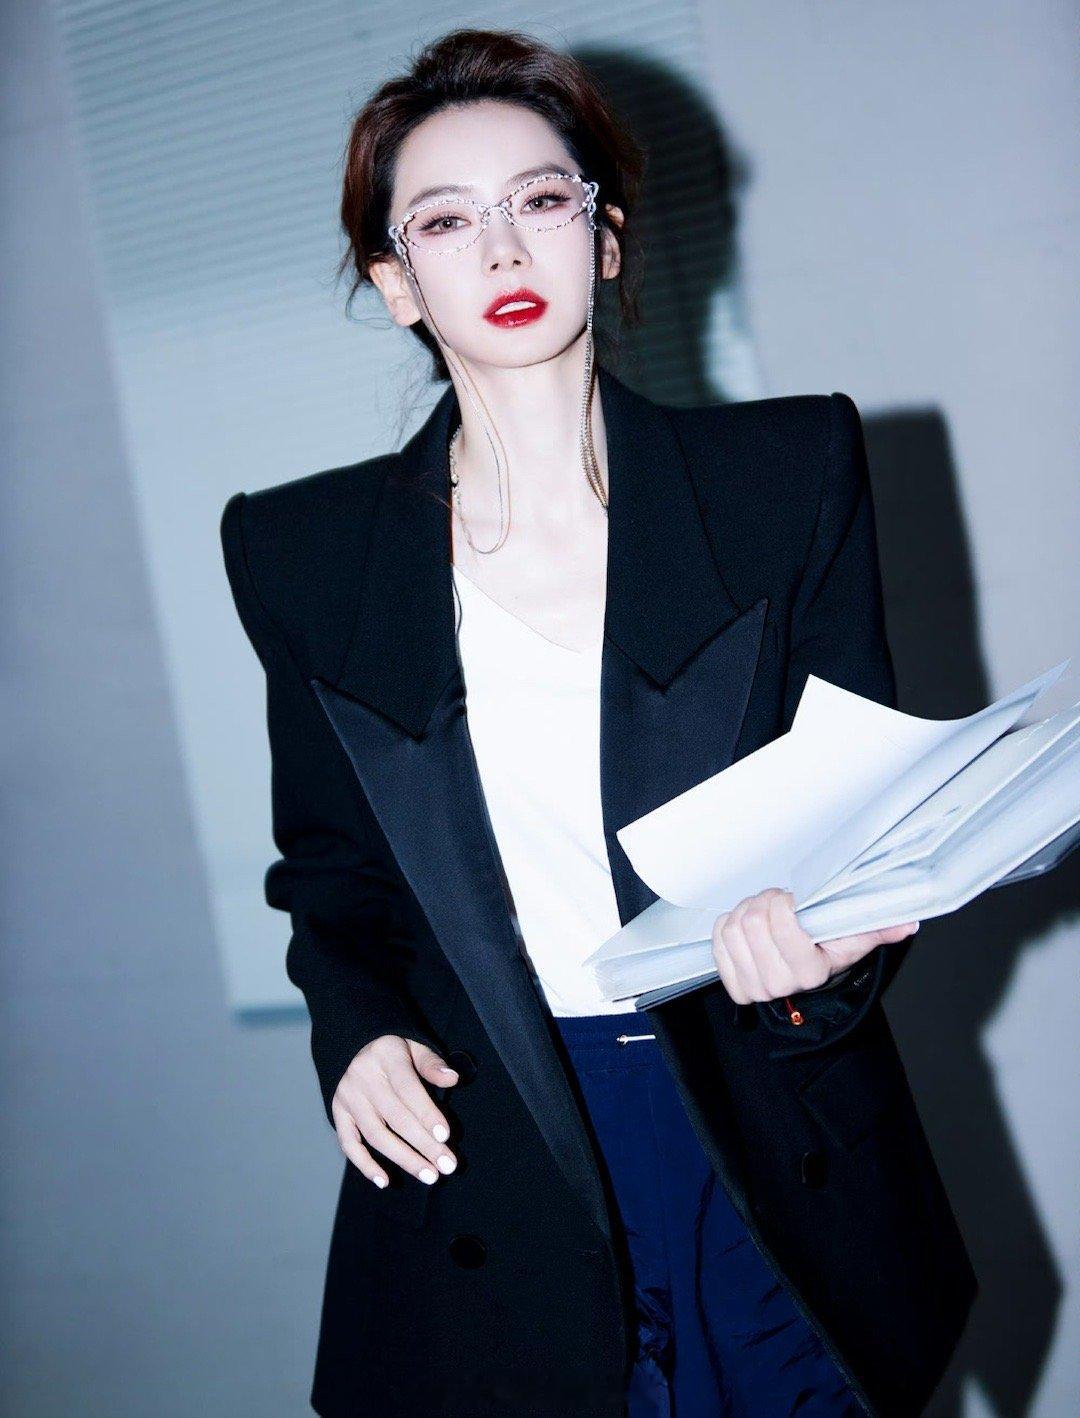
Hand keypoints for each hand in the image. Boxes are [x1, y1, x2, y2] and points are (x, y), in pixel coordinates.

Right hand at [331, 1035, 460, 1188]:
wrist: (354, 1045)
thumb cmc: (394, 1051)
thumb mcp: (414, 1046)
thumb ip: (432, 1064)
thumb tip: (452, 1079)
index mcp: (386, 1056)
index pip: (408, 1089)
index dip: (426, 1114)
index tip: (445, 1137)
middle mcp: (363, 1078)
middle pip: (395, 1118)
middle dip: (424, 1145)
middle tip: (447, 1166)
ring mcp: (348, 1097)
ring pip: (376, 1135)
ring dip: (403, 1159)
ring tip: (429, 1175)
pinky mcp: (338, 1113)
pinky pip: (349, 1143)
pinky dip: (365, 1165)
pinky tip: (384, 1181)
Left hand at [710, 887, 919, 1004]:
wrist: (805, 981)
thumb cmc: (826, 953)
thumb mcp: (853, 939)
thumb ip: (878, 928)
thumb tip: (908, 922)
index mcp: (809, 972)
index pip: (779, 924)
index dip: (781, 903)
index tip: (791, 901)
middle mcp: (779, 985)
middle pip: (751, 923)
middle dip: (762, 902)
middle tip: (775, 902)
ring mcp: (753, 987)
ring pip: (732, 929)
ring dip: (744, 911)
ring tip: (761, 913)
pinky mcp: (733, 984)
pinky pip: (718, 940)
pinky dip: (728, 924)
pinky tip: (745, 926)